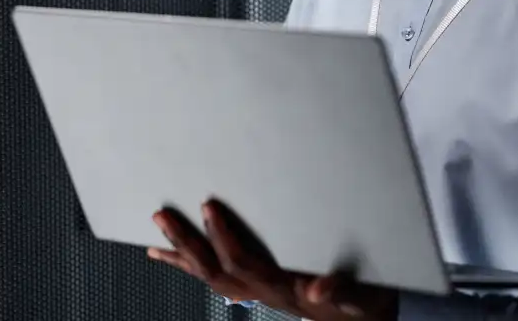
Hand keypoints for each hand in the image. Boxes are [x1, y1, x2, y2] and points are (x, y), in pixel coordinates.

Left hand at [147, 199, 397, 320]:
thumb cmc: (359, 303)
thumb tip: (318, 290)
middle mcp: (261, 293)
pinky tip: (176, 257)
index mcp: (281, 288)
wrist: (360, 320)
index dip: (222, 237)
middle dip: (185, 243)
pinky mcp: (255, 290)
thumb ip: (342, 290)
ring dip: (181, 255)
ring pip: (209, 277)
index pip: (241, 263)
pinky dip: (191, 266)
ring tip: (157, 237)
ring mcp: (255, 294)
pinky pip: (216, 278)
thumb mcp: (359, 296)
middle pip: (212, 271)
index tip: (208, 208)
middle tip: (162, 217)